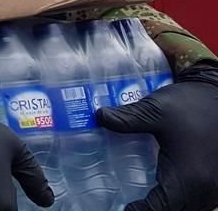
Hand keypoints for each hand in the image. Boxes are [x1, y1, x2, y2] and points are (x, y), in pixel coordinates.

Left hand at [97, 64, 217, 210]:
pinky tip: (168, 187)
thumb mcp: (156, 110)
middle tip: (131, 202)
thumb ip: (127, 119)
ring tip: (145, 197)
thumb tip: (100, 117)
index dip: (141, 210)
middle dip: (153, 208)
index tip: (124, 207)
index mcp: (189, 177)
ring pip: (190, 206)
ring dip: (169, 204)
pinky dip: (184, 199)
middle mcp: (206, 188)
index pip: (161, 207)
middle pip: (176, 210)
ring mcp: (215, 186)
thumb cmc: (192, 104)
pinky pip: (200, 199)